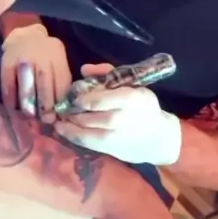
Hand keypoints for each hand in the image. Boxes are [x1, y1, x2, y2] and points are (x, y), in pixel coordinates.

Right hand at [1, 24, 71, 119]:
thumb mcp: (58, 61)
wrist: (24, 33)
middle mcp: (41, 55)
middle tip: (46, 120)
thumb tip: (61, 112)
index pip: (61, 81)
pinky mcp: (6, 62)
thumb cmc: (46, 54)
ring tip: (30, 118)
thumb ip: (61, 81)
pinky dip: (10, 99)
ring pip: (27, 84)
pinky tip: (13, 109)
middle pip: (45, 82)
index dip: (60, 101)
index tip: (59, 117)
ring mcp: (22, 58)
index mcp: (57, 55)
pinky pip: (8, 84)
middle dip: (46, 105)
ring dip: (28, 103)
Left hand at [55, 63, 181, 165]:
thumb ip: (108, 73)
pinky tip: (62, 130)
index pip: (104, 100)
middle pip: (95, 117)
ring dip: (70, 126)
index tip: (75, 95)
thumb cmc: (142, 107)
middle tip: (63, 107)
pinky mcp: (112, 149)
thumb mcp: (132, 85)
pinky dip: (73, 136)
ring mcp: (118, 136)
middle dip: (76, 112)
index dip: (86, 98)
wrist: (158, 137)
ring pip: (89, 132)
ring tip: (60, 119)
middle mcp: (125, 119)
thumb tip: (84, 69)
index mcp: (133, 99)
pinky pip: (89, 144)